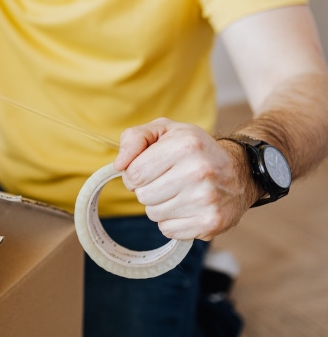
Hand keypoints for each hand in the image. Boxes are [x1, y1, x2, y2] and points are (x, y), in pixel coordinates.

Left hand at [113, 118, 257, 240]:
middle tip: (168, 180)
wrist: (240, 172)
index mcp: (185, 145)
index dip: (134, 173)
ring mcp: (207, 200)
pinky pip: (168, 230)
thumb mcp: (164, 131)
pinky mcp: (211, 223)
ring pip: (153, 214)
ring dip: (160, 205)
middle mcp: (199, 172)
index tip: (149, 169)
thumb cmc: (194, 150)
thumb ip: (134, 139)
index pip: (133, 173)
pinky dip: (173, 221)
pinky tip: (188, 207)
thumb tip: (119, 164)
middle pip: (142, 195)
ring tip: (180, 192)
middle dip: (148, 189)